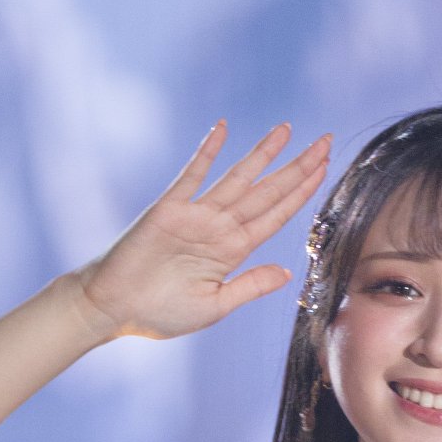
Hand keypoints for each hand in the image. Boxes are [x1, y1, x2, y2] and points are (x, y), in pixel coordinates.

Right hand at [74, 121, 331, 340]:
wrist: (115, 308)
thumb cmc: (161, 312)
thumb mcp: (215, 305)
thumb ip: (250, 286)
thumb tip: (286, 273)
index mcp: (233, 251)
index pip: (275, 215)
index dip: (301, 193)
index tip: (325, 171)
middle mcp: (219, 228)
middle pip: (267, 191)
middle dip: (297, 168)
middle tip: (326, 142)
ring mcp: (196, 215)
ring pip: (238, 178)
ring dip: (263, 154)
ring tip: (288, 130)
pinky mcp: (169, 208)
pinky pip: (192, 175)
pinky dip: (206, 151)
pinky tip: (222, 129)